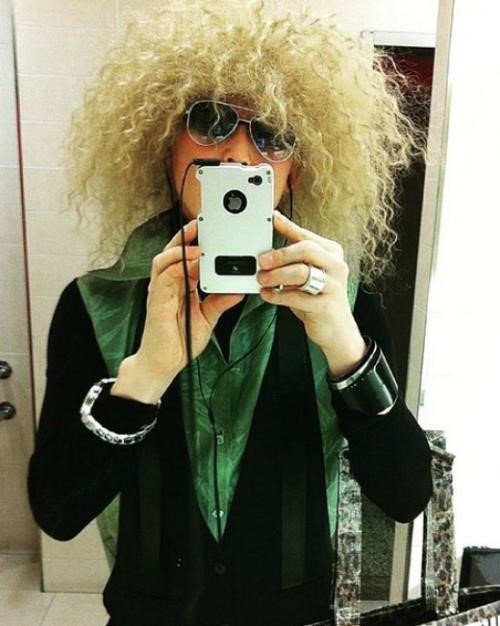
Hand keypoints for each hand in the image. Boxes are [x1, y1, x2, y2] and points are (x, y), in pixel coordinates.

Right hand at [113, 219, 243, 402]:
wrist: (164, 363)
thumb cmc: (181, 340)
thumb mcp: (208, 317)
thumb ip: (221, 301)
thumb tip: (238, 289)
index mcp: (181, 286)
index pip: (188, 257)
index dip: (198, 242)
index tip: (213, 231)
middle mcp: (169, 284)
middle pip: (175, 251)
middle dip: (187, 235)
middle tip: (203, 223)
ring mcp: (161, 291)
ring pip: (166, 258)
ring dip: (181, 246)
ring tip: (197, 239)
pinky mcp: (157, 300)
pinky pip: (164, 276)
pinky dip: (176, 265)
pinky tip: (189, 260)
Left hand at [257, 211, 366, 377]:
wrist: (337, 330)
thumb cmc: (318, 298)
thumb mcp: (309, 273)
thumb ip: (294, 256)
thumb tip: (271, 238)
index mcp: (332, 252)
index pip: (306, 236)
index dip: (287, 226)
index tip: (271, 219)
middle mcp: (336, 266)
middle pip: (305, 250)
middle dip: (279, 254)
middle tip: (261, 261)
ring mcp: (333, 286)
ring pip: (301, 272)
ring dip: (276, 275)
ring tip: (261, 279)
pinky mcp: (325, 306)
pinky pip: (297, 297)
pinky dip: (278, 295)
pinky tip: (267, 295)